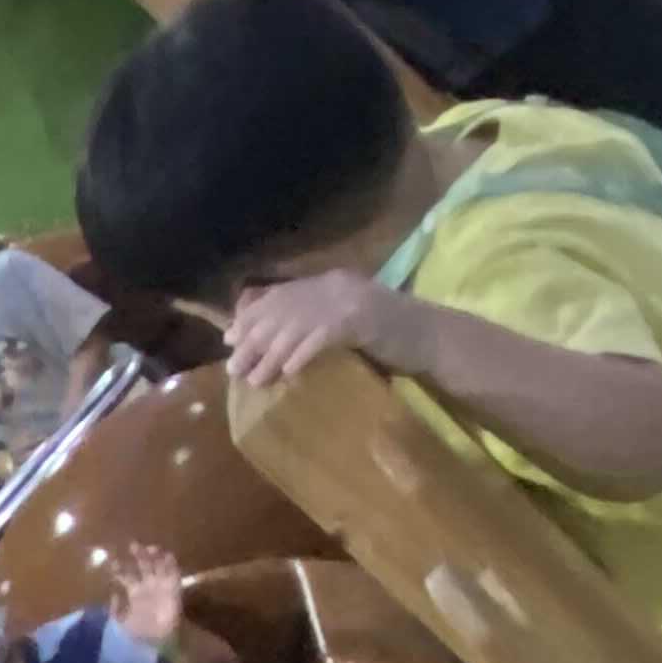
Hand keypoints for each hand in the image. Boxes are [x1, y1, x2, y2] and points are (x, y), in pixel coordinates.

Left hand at [110, 543, 183, 645]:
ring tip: (151, 548)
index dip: (120, 569)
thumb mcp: (120, 623)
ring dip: (155, 557)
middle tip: (133, 545)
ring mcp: (161, 586)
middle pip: (143, 565)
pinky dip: (172, 565)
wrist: (157, 642)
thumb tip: (112, 595)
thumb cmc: (138, 634)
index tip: (113, 562)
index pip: (126, 576)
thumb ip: (115, 610)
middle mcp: (148, 586)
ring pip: (158, 566)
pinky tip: (168, 556)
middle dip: (138, 555)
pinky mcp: (174, 589)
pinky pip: (174, 574)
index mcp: (134, 593)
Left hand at [226, 269, 409, 391]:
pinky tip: (288, 372)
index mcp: (330, 283)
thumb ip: (311, 330)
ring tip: (254, 379)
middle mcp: (336, 285)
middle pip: (283, 309)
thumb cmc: (387, 340)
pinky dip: (303, 354)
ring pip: (298, 325)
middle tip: (233, 367)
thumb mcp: (343, 329)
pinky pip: (324, 335)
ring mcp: (351, 299)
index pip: (281, 295)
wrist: (432, 338)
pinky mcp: (364, 319)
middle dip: (253, 339)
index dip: (251, 317)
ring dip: (271, 354)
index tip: (228, 340)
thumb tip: (270, 350)